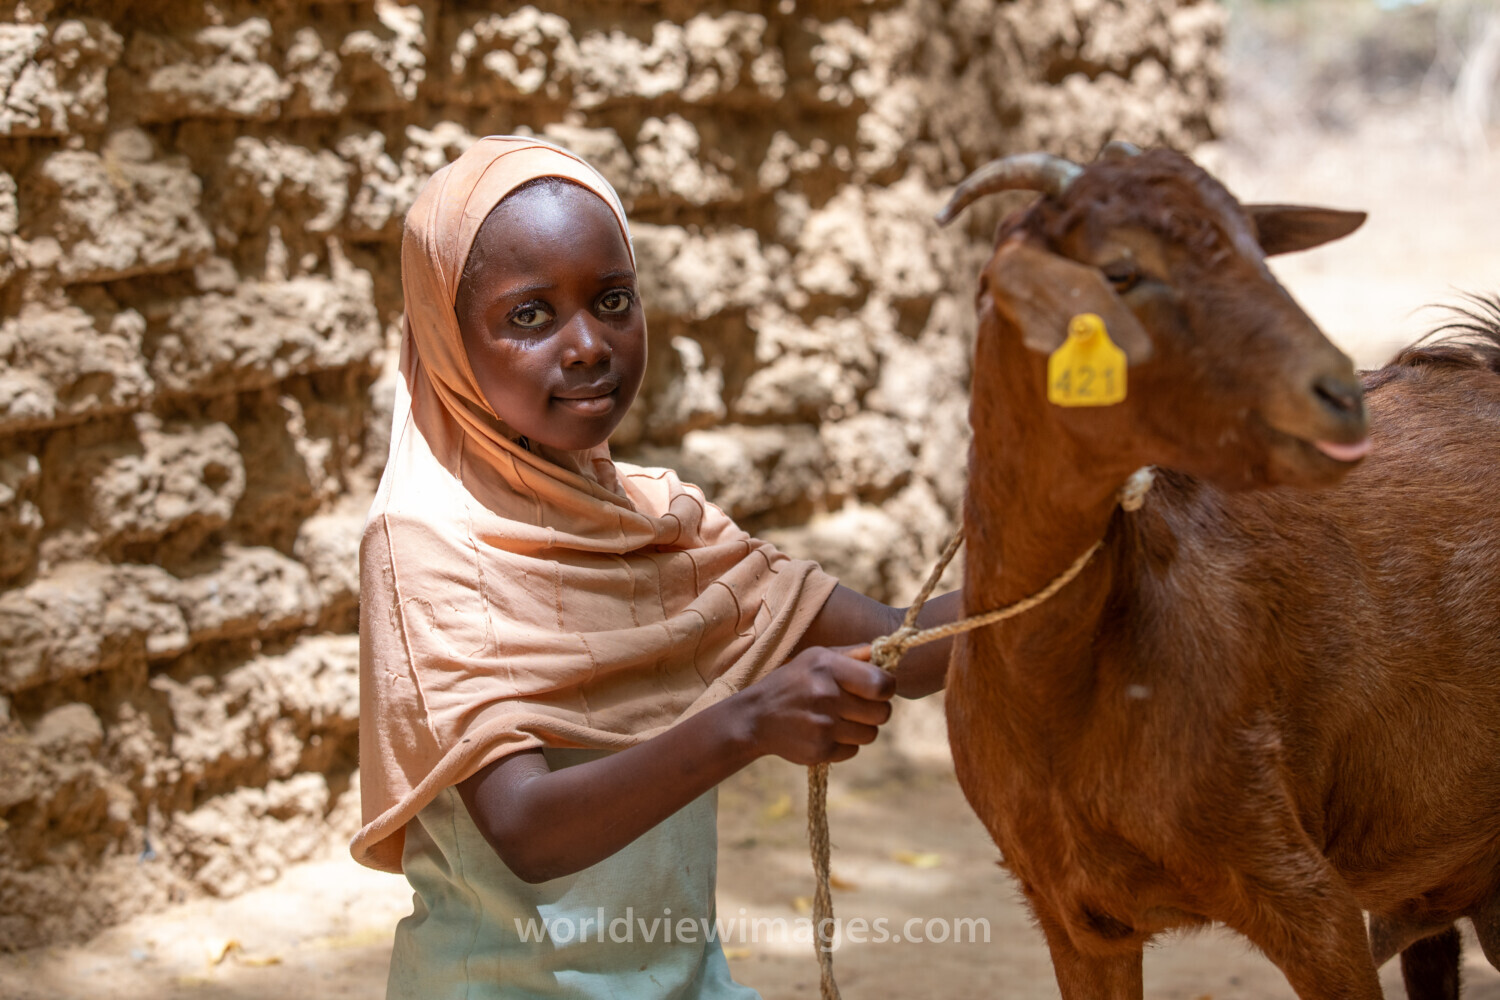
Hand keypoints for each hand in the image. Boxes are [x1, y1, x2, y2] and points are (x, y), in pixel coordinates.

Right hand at [736, 645, 896, 764]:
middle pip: (882, 713)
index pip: (882, 684)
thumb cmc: (792, 682)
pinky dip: (844, 744)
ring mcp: (823, 726)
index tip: (877, 689)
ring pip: (871, 734)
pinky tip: (826, 733)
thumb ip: (852, 654)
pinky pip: (853, 750)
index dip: (886, 688)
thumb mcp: (816, 657)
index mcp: (828, 667)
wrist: (755, 717)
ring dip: (861, 728)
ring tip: (840, 719)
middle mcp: (826, 695)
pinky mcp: (819, 750)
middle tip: (858, 706)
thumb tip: (884, 650)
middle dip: (876, 710)